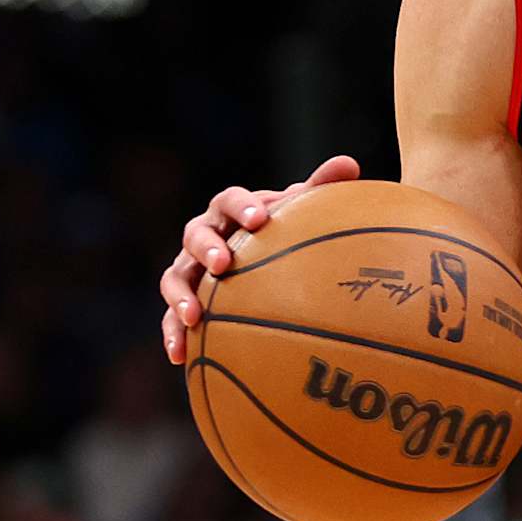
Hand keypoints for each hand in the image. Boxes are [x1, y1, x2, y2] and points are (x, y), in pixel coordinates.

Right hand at [158, 154, 359, 364]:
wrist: (255, 257)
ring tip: (194, 316)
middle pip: (196, 235)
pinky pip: (170, 317)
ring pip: (175, 276)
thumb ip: (318, 189)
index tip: (260, 220)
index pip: (230, 201)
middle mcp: (202, 235)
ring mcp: (188, 268)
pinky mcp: (182, 299)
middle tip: (223, 264)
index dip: (242, 208)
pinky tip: (180, 357)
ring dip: (180, 295)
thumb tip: (351, 164)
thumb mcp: (297, 212)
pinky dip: (173, 334)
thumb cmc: (278, 233)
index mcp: (229, 210)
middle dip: (207, 248)